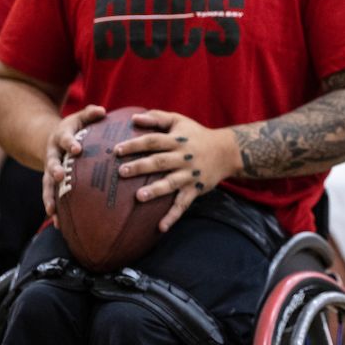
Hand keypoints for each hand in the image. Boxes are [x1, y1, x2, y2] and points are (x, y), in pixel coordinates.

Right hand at [44, 104, 106, 226]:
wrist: (52, 140)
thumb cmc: (76, 129)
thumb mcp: (81, 117)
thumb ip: (91, 114)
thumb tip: (102, 111)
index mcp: (61, 137)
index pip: (66, 139)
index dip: (70, 143)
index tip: (76, 149)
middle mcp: (53, 155)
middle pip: (51, 163)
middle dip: (55, 170)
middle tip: (60, 176)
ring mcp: (50, 170)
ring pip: (47, 185)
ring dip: (49, 197)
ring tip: (52, 212)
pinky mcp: (51, 183)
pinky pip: (52, 197)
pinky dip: (55, 211)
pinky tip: (60, 226)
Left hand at [113, 110, 241, 232]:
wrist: (227, 151)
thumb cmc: (197, 135)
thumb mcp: (180, 121)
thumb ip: (157, 118)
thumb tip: (134, 117)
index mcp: (177, 140)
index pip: (153, 141)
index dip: (136, 144)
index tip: (117, 150)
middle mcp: (183, 157)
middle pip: (159, 162)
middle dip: (140, 166)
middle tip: (121, 171)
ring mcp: (189, 175)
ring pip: (171, 183)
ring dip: (155, 190)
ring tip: (139, 197)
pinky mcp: (195, 190)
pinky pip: (183, 204)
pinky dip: (172, 216)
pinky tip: (160, 227)